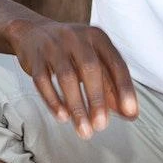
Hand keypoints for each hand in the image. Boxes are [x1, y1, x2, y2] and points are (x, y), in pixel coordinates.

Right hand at [6, 18, 136, 137]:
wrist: (33, 32)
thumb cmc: (71, 53)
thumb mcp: (95, 62)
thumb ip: (112, 86)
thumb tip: (130, 115)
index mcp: (97, 38)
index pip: (116, 63)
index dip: (124, 88)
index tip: (129, 111)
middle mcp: (76, 37)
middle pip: (90, 69)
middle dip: (97, 100)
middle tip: (101, 126)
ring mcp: (53, 45)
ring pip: (66, 77)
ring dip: (76, 106)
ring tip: (84, 130)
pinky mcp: (35, 57)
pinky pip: (43, 80)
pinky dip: (53, 101)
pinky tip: (62, 117)